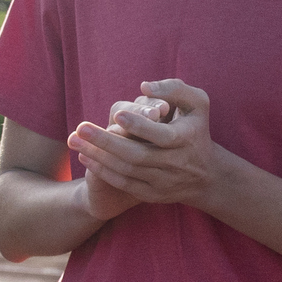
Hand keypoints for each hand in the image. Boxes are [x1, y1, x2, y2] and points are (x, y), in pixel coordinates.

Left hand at [84, 78, 219, 209]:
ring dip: (98, 156)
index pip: (161, 135)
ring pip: (126, 171)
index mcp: (186, 139)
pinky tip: (85, 157)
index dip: (139, 126)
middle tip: (80, 127)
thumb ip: (174, 89)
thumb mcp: (197, 104)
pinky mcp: (152, 194)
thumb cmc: (196, 129)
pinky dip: (103, 172)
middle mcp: (175, 163)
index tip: (117, 114)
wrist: (207, 175)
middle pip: (137, 155)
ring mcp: (163, 181)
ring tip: (74, 140)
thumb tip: (144, 87)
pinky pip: (124, 184)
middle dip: (106, 142)